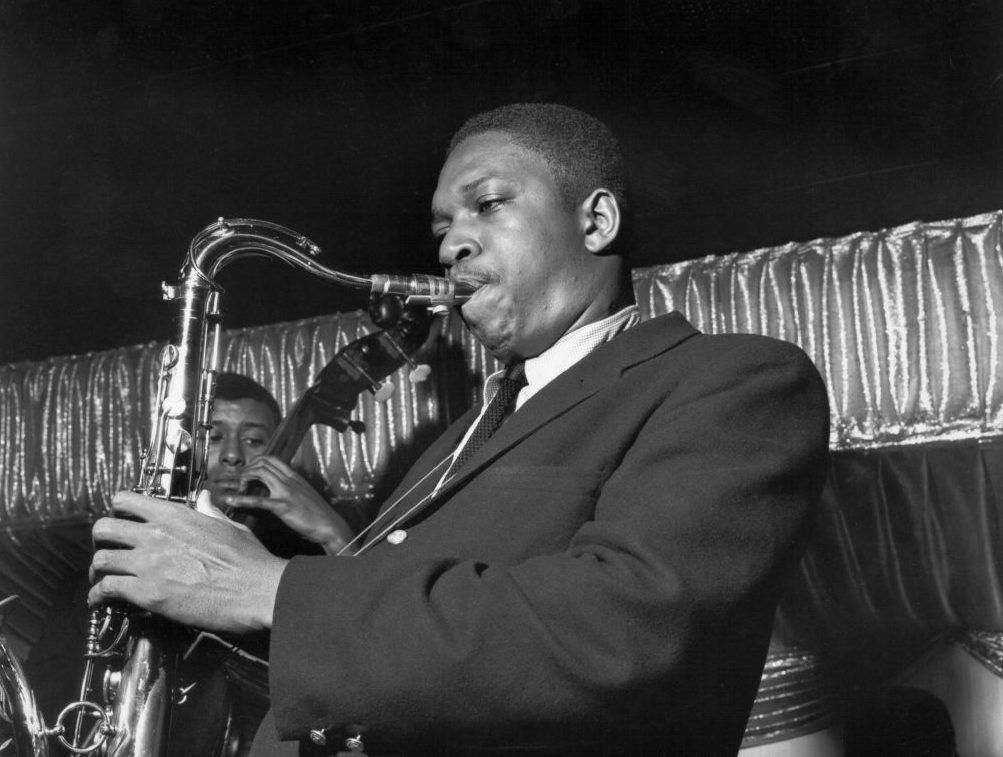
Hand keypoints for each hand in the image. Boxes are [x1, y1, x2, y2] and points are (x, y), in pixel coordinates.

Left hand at [89, 491, 287, 632]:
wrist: (256, 590)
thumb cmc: (249, 560)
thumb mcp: (229, 527)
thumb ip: (209, 512)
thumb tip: (204, 498)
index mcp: (175, 515)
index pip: (126, 500)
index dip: (119, 509)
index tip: (122, 519)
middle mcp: (155, 535)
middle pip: (103, 528)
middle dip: (102, 539)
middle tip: (108, 549)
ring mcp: (148, 564)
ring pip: (100, 560)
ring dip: (98, 570)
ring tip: (102, 578)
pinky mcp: (147, 593)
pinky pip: (106, 589)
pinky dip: (98, 596)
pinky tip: (101, 600)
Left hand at [222, 456, 352, 554]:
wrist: (330, 525)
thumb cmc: (319, 513)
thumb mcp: (306, 494)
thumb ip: (293, 488)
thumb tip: (279, 488)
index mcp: (295, 477)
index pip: (272, 458)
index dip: (256, 462)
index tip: (249, 471)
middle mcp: (290, 480)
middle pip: (262, 463)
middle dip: (247, 469)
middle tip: (240, 481)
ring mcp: (286, 492)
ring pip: (260, 473)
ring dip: (244, 479)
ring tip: (237, 488)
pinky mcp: (282, 506)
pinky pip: (258, 500)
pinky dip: (241, 499)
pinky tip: (230, 501)